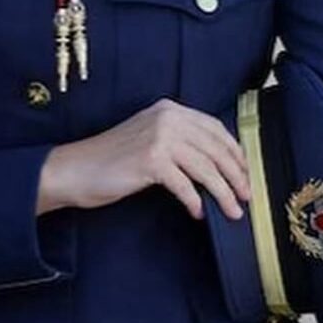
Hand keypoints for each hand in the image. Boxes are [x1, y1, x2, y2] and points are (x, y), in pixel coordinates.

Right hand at [35, 97, 250, 220]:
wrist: (75, 169)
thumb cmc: (112, 160)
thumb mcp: (150, 139)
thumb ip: (180, 142)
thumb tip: (218, 165)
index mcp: (169, 109)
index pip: (214, 128)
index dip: (234, 152)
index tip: (245, 172)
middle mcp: (167, 117)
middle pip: (215, 148)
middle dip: (236, 175)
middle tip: (247, 196)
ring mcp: (158, 137)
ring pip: (206, 168)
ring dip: (224, 193)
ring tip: (232, 211)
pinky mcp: (150, 160)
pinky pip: (185, 185)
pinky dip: (195, 200)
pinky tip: (199, 212)